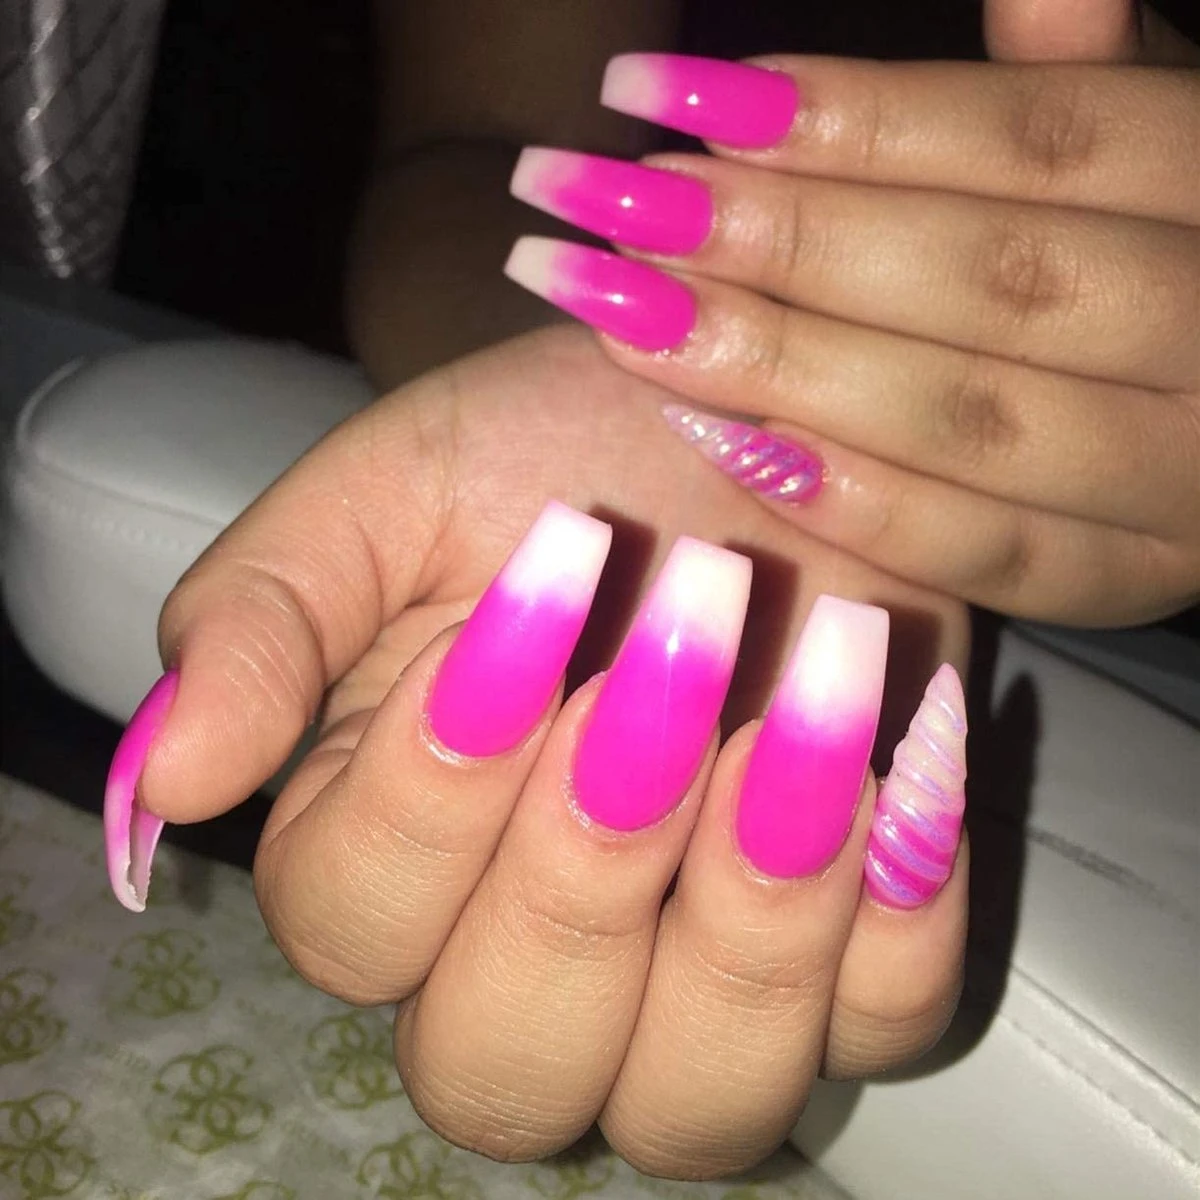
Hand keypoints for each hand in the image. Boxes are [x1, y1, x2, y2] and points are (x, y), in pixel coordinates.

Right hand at [106, 327, 967, 1176]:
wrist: (725, 420)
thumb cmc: (540, 457)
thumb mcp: (382, 501)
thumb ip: (262, 623)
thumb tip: (172, 779)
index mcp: (382, 857)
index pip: (352, 924)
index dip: (432, 786)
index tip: (532, 589)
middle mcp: (528, 963)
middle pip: (508, 1067)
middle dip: (587, 863)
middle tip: (669, 647)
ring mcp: (697, 982)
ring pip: (701, 1099)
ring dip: (755, 904)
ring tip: (803, 693)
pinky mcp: (855, 948)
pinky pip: (885, 1026)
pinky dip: (902, 903)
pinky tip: (903, 743)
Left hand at [503, 3, 1199, 625]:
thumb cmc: (1158, 258)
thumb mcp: (1148, 151)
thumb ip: (1080, 86)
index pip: (1034, 139)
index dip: (847, 119)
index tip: (659, 91)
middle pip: (987, 280)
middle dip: (784, 241)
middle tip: (620, 211)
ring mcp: (1180, 478)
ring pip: (970, 420)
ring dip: (779, 368)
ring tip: (622, 317)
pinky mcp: (1128, 580)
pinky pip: (984, 556)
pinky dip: (852, 504)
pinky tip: (716, 440)